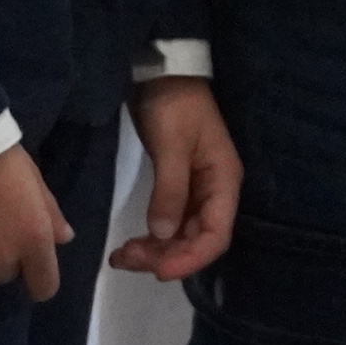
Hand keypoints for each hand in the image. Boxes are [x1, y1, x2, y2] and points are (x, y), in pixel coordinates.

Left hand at [114, 76, 238, 279]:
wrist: (161, 72)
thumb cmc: (173, 104)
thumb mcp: (171, 144)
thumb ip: (170, 190)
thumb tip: (164, 235)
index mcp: (224, 182)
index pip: (216, 234)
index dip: (190, 258)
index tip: (158, 271)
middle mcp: (215, 191)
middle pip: (197, 239)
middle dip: (166, 256)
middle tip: (126, 260)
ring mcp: (197, 190)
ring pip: (182, 234)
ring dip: (156, 250)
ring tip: (121, 257)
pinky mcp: (178, 185)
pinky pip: (170, 221)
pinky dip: (152, 236)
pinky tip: (130, 244)